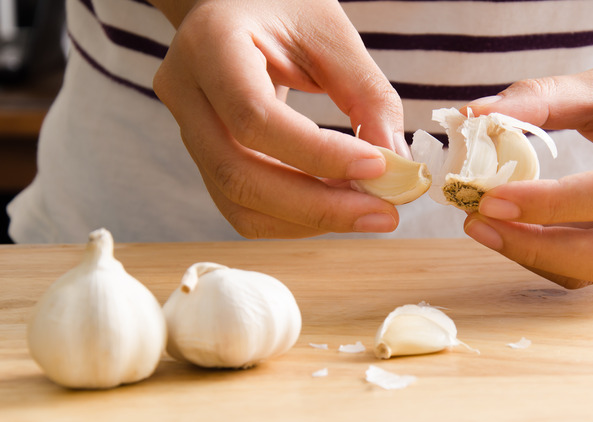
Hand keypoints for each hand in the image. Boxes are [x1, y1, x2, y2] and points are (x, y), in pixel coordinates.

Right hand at [150, 0, 407, 237]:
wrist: (237, 5)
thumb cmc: (283, 6)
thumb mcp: (331, 32)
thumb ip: (366, 93)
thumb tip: (396, 164)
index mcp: (209, 44)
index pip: (254, 117)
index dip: (318, 153)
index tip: (379, 167)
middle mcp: (185, 92)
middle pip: (238, 175)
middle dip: (318, 207)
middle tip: (384, 214)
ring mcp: (187, 130)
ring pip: (238, 202)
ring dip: (309, 219)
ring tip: (368, 210)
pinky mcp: (206, 156)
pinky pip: (244, 205)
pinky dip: (295, 217)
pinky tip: (337, 205)